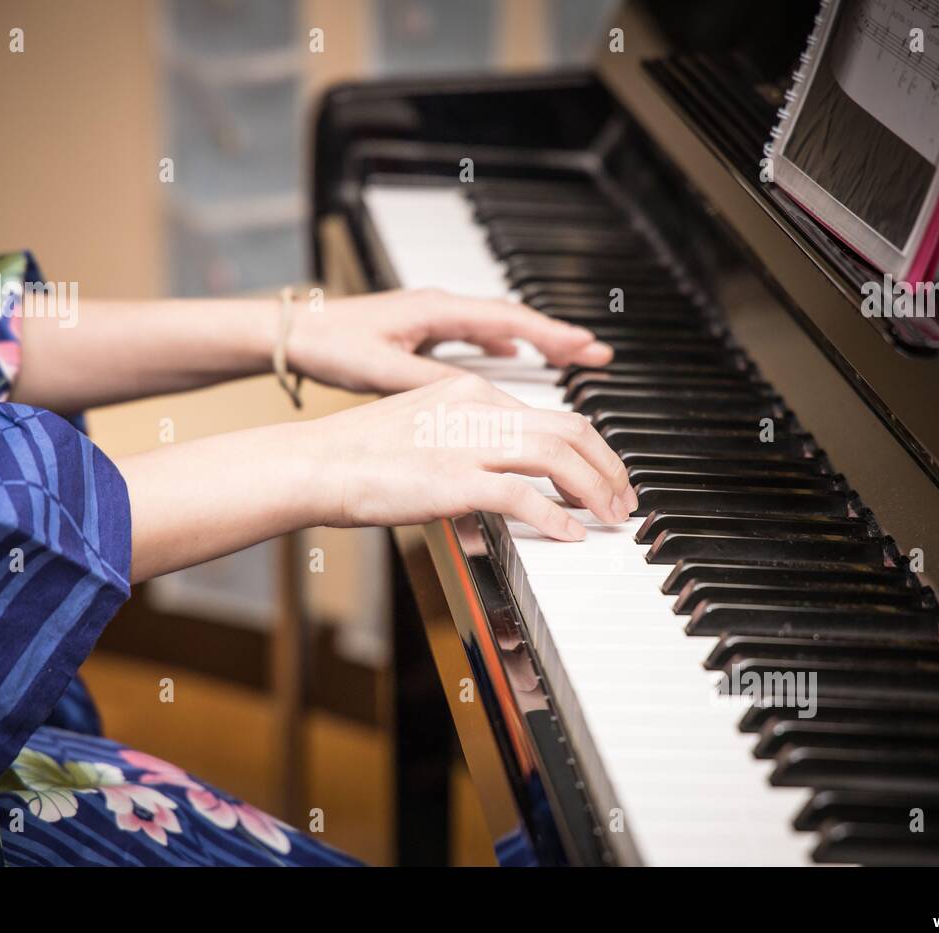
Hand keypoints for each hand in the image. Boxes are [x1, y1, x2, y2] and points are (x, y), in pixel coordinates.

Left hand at [287, 289, 613, 393]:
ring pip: (496, 324)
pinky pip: (475, 333)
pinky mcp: (421, 330)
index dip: (552, 335)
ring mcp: (432, 317)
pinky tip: (509, 354)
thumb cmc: (332, 345)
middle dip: (556, 336)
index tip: (588, 347)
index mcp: (437, 311)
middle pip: (513, 319)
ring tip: (568, 354)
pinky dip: (501, 342)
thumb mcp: (384, 370)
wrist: (295, 333)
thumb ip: (433, 381)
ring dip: (533, 338)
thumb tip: (478, 397)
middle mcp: (440, 307)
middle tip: (596, 352)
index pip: (509, 318)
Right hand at [299, 374, 635, 539]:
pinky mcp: (455, 479)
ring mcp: (467, 443)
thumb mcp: (425, 429)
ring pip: (557, 457)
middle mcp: (477, 408)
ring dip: (593, 490)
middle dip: (607, 466)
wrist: (316, 464)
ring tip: (609, 516)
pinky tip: (569, 535)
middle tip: (622, 498)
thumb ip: (470, 443)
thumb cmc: (360, 454)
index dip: (590, 448)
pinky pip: (523, 497)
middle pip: (569, 429)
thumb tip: (508, 478)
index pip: (552, 414)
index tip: (603, 475)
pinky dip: (555, 517)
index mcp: (471, 391)